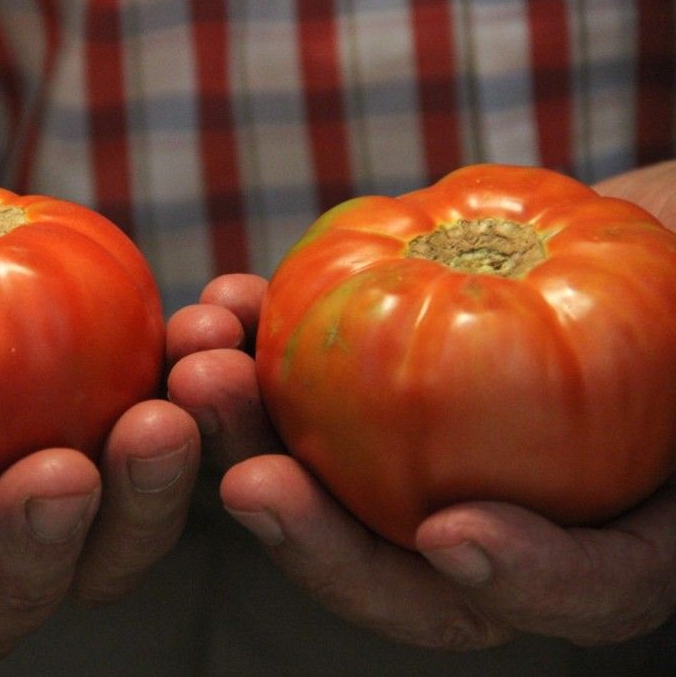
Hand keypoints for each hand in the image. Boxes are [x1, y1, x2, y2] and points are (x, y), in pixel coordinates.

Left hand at [167, 169, 675, 648]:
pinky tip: (221, 303)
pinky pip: (294, 384)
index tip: (460, 534)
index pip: (577, 594)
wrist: (635, 235)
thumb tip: (672, 468)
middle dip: (317, 538)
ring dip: (247, 430)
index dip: (525, 581)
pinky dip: (255, 342)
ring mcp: (419, 457)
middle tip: (250, 481)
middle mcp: (500, 516)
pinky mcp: (362, 389)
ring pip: (320, 478)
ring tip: (202, 364)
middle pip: (403, 567)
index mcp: (607, 537)